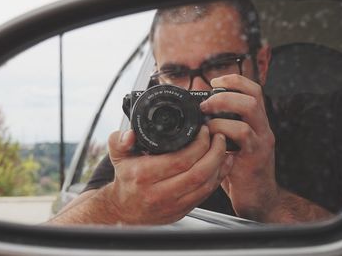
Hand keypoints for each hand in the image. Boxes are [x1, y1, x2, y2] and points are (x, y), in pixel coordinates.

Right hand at [104, 126, 230, 224]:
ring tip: (223, 148)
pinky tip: (221, 165)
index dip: (199, 144)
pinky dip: (217, 178)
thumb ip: (120, 141)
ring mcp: (172, 204)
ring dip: (219, 165)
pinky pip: (205, 194)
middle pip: (198, 172)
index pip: (181, 159)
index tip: (203, 131)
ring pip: (205, 185)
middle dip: (215, 152)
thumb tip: (129, 134)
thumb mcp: (118, 156)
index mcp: (145, 175)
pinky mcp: (182, 211)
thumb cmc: (126, 181)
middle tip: (218, 137)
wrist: (124, 210)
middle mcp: (159, 192)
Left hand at [200, 74, 277, 220]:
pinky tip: (212, 139)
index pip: (253, 90)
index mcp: (256, 122)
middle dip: (225, 92)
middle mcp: (262, 128)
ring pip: (250, 109)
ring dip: (223, 108)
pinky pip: (242, 133)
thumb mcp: (230, 145)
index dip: (234, 80)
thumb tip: (196, 115)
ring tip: (207, 119)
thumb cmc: (239, 170)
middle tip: (206, 103)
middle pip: (253, 95)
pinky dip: (223, 130)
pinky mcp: (256, 155)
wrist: (257, 199)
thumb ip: (220, 129)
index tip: (214, 82)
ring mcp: (261, 140)